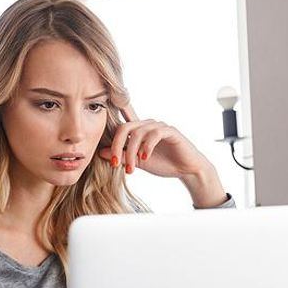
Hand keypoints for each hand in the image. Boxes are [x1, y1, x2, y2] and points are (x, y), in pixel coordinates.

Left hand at [98, 104, 227, 207]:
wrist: (186, 170)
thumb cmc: (163, 164)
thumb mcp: (137, 162)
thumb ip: (121, 156)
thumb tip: (101, 152)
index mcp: (138, 130)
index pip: (122, 121)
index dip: (111, 117)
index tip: (100, 121)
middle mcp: (147, 125)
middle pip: (124, 127)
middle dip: (116, 146)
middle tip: (114, 163)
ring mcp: (159, 126)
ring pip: (137, 132)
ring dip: (131, 152)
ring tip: (132, 169)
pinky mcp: (170, 131)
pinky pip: (154, 134)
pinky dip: (146, 147)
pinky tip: (145, 158)